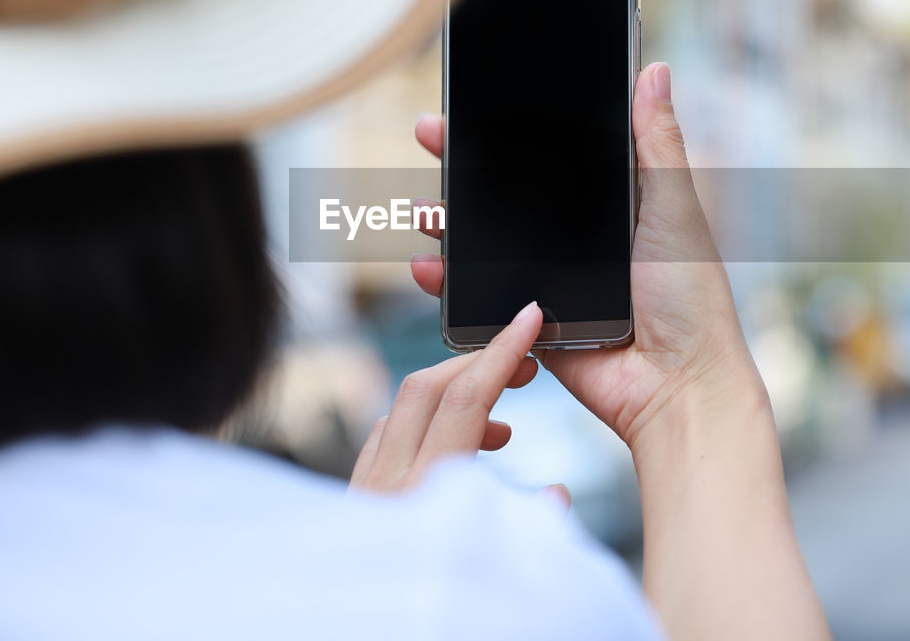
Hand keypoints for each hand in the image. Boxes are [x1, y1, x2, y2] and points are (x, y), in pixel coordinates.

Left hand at [348, 300, 568, 508]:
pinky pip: (383, 441)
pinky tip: (450, 444)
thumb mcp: (502, 590)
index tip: (527, 319)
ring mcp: (363, 494)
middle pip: (426, 389)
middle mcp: (386, 486)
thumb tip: (556, 492)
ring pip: (401, 411)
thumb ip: (533, 526)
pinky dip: (422, 425)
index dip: (501, 353)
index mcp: (426, 496)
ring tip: (500, 427)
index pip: (465, 400)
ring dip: (451, 397)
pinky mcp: (353, 507)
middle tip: (523, 367)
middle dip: (479, 363)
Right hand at [409, 62, 765, 451]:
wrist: (676, 387)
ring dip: (447, 224)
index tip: (476, 101)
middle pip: (506, 195)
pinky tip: (429, 269)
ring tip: (427, 211)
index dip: (512, 129)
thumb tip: (657, 70)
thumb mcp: (674, 208)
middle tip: (430, 136)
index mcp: (609, 205)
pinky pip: (478, 297)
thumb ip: (657, 144)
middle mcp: (574, 239)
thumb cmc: (691, 299)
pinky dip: (447, 283)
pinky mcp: (528, 321)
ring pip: (484, 244)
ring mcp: (546, 280)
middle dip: (462, 167)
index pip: (550, 155)